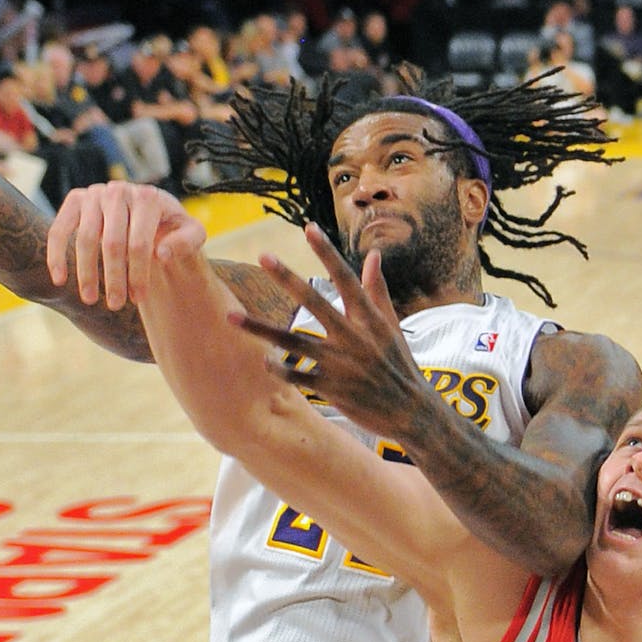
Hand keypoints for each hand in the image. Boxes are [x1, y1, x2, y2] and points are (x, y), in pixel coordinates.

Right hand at [45, 181, 205, 309]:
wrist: (148, 210)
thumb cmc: (171, 226)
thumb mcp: (191, 233)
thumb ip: (188, 242)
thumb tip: (162, 254)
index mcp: (148, 198)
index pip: (139, 242)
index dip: (138, 274)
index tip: (138, 299)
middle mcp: (119, 191)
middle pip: (112, 243)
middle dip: (113, 278)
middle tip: (115, 305)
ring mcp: (95, 193)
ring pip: (85, 238)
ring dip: (86, 273)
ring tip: (90, 300)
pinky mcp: (75, 199)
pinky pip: (60, 229)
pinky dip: (56, 255)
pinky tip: (60, 280)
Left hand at [230, 223, 430, 441]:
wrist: (411, 412)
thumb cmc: (400, 365)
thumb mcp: (392, 326)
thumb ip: (378, 289)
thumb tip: (374, 254)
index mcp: (370, 319)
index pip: (345, 278)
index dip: (327, 253)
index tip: (309, 228)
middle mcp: (353, 337)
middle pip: (314, 302)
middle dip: (288, 278)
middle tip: (263, 255)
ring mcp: (341, 364)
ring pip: (293, 341)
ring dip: (260, 329)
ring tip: (230, 316)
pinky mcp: (333, 389)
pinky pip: (298, 376)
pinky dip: (279, 368)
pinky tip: (262, 359)